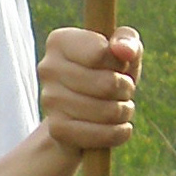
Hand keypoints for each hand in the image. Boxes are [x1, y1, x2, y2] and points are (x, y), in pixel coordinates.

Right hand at [39, 26, 140, 154]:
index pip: (101, 53)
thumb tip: (123, 50)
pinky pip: (99, 135)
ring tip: (119, 108)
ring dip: (124, 112)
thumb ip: (127, 40)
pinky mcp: (57, 129)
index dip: (119, 63)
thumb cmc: (108, 73)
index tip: (116, 65)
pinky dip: (117, 133)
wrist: (84, 111)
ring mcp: (49, 100)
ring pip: (106, 111)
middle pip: (107, 83)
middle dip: (126, 89)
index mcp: (59, 41)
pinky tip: (118, 127)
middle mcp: (48, 68)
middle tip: (122, 90)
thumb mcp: (122, 52)